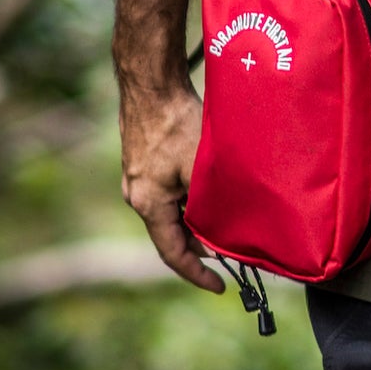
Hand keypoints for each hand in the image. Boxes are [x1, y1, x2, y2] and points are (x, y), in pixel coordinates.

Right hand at [119, 81, 223, 290]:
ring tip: (228, 222)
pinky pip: (169, 193)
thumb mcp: (200, 170)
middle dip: (202, 246)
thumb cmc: (176, 123)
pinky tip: (212, 193)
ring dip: (198, 220)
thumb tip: (223, 234)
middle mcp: (137, 195)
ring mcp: (138, 178)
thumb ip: (210, 205)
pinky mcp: (143, 161)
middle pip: (172, 233)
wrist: (152, 83)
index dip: (197, 274)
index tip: (220, 287)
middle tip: (234, 251)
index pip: (173, 254)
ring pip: (172, 212)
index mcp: (147, 204)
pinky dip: (190, 201)